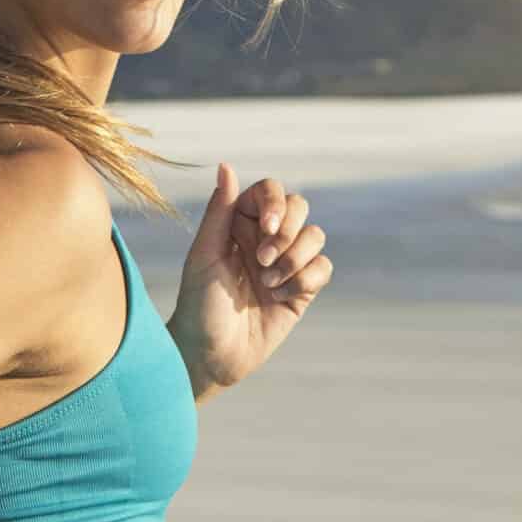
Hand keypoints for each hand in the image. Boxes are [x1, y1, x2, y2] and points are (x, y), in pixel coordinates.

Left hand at [170, 164, 332, 393]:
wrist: (211, 355)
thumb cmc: (198, 304)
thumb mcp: (205, 255)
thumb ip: (220, 211)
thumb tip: (225, 165)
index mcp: (239, 223)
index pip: (270, 191)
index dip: (275, 203)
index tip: (265, 228)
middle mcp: (265, 238)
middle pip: (300, 207)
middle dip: (287, 232)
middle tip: (262, 261)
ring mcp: (286, 263)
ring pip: (315, 236)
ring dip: (294, 259)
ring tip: (268, 284)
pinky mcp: (302, 289)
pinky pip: (323, 268)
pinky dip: (305, 280)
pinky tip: (280, 297)